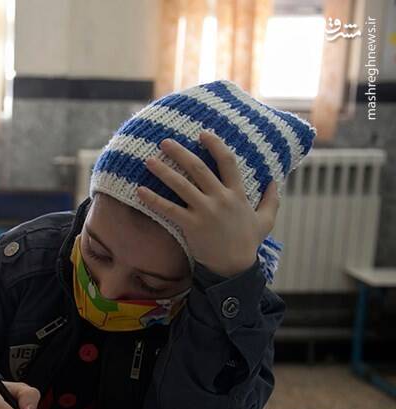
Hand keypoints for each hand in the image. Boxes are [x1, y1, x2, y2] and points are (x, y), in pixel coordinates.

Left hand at [136, 131, 279, 277]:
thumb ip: (271, 199)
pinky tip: (140, 190)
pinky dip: (153, 199)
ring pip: (181, 185)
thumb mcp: (266, 220)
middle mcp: (221, 199)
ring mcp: (205, 212)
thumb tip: (276, 181)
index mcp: (237, 194)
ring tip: (148, 160)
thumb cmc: (247, 243)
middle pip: (199, 168)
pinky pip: (169, 209)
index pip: (227, 162)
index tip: (202, 133)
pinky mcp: (191, 225)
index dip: (215, 145)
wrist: (234, 267)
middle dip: (181, 153)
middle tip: (165, 142)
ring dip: (163, 171)